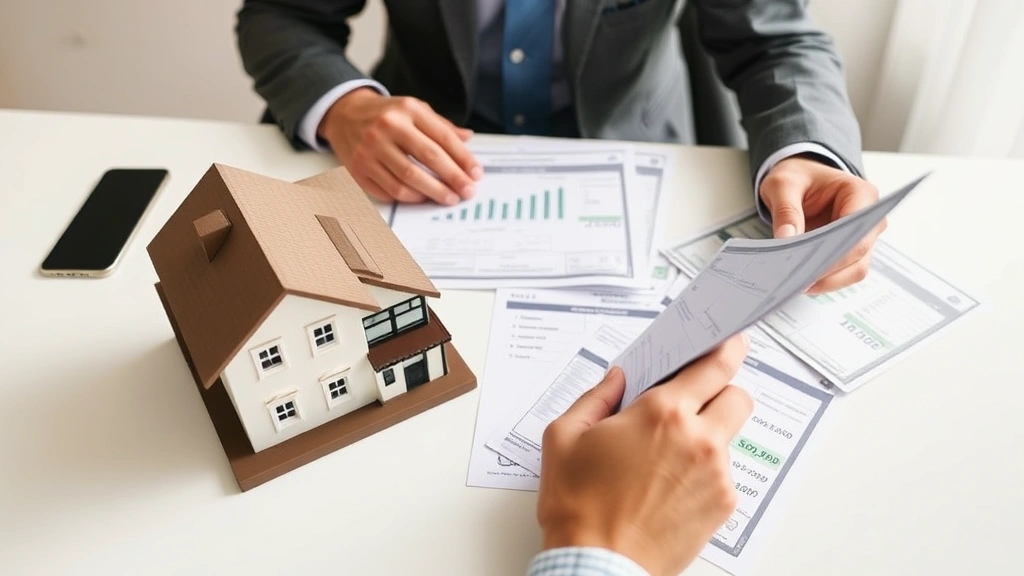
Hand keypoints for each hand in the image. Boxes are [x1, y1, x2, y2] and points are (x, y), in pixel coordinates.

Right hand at [317, 88, 482, 204]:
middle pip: (428, 158)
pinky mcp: (358, 168)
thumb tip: (468, 139)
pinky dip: (408, 197)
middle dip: (452, 178)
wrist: (344, 114)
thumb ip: (441, 126)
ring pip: (408, 179)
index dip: (463, 158)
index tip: (476, 174)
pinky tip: (421, 197)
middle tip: (467, 191)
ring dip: (432, 192)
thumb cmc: (386, 114)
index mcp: (407, 110)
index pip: (442, 137)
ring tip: (448, 197)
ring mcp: (370, 149)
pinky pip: (388, 190)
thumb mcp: (414, 109)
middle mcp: (387, 127)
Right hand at [536, 334, 753, 575]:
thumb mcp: (564, 437)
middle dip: (721, 392)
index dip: (727, 349)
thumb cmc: (578, 505)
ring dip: (708, 435)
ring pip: (730, 437)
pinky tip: (669, 487)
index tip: (731, 342)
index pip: (714, 366)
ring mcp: (716, 474)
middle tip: (694, 402)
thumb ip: (596, 397)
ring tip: (667, 459)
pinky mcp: (722, 505)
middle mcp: (698, 439)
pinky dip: (703, 473)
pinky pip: (723, 474)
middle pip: (738, 396)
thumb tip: (617, 380)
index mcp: (661, 413)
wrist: (597, 565)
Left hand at [759, 155, 884, 292]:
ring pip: (852, 271)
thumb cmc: (798, 177)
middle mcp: (868, 220)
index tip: (810, 269)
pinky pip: (840, 273)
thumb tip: (786, 239)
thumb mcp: (783, 184)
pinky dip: (822, 279)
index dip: (837, 257)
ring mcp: (861, 238)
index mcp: (861, 194)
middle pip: (858, 259)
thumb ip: (786, 210)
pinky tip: (799, 281)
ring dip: (826, 281)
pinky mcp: (847, 252)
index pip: (858, 234)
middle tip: (797, 283)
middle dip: (829, 274)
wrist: (800, 178)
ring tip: (795, 285)